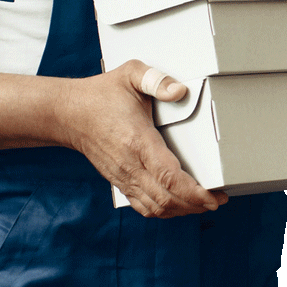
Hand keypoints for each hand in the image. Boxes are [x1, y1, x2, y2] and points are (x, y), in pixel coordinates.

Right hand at [62, 59, 228, 218]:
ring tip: (204, 203)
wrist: (68, 114)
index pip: (169, 177)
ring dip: (182, 210)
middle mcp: (130, 164)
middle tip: (218, 199)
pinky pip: (144, 206)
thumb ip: (156, 80)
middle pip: (167, 199)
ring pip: (157, 207)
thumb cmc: (101, 94)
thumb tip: (180, 91)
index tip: (214, 195)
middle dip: (196, 204)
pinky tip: (178, 205)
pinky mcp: (120, 182)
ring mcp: (124, 177)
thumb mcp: (130, 75)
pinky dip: (164, 211)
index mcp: (137, 140)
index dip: (194, 192)